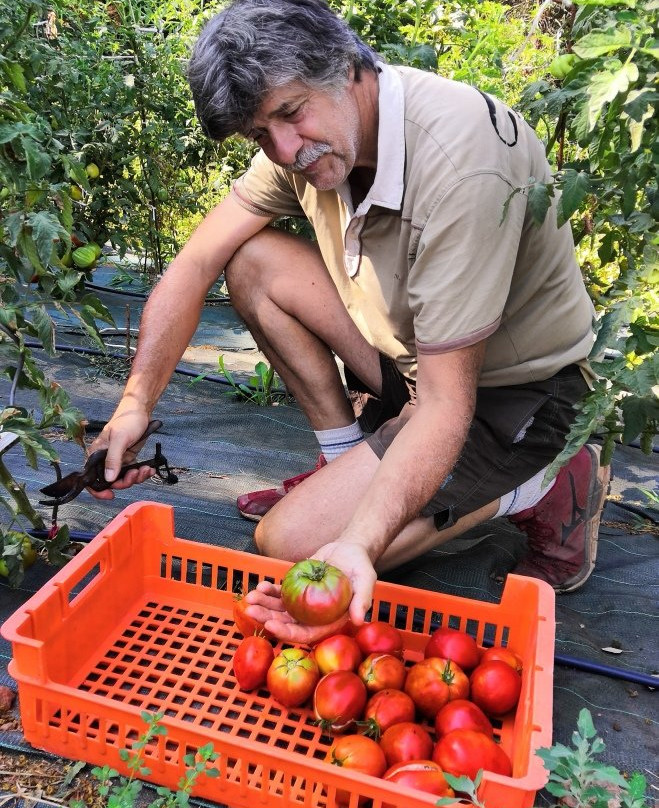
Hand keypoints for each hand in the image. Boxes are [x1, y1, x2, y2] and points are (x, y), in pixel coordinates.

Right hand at [86, 405, 153, 498]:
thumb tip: (108, 479)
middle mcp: (104, 460)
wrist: (140, 412)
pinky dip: (142, 473)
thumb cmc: (127, 421)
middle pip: (111, 482)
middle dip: (125, 481)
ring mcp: (117, 460)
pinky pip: (133, 472)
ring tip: (146, 469)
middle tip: (136, 473)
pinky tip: (149, 469)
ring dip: (136, 477)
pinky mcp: (128, 459)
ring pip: (124, 479)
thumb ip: (113, 459)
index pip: (91, 479)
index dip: (98, 490)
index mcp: (96, 454)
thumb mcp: (120, 439)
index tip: (110, 495)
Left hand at [245, 541, 376, 644]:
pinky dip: (269, 591)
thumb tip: (358, 620)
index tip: (271, 625)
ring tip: (250, 597)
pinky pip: (280, 595)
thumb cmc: (361, 567)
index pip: (305, 635)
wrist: (350, 550)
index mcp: (329, 623)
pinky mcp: (297, 590)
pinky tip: (261, 585)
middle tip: (250, 610)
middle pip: (286, 624)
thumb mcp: (365, 580)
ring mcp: (303, 604)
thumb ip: (362, 600)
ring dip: (263, 606)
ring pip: (279, 610)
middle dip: (267, 619)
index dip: (287, 633)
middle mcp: (313, 618)